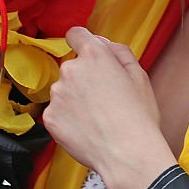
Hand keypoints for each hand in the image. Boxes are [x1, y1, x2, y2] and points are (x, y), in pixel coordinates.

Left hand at [45, 27, 176, 188]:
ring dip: (74, 98)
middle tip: (103, 97)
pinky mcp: (50, 117)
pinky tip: (86, 127)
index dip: (81, 41)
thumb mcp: (139, 75)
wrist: (126, 154)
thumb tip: (104, 44)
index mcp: (94, 55)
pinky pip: (57, 111)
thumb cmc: (137, 116)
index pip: (76, 34)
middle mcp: (71, 70)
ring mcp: (58, 94)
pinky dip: (68, 118)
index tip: (84, 50)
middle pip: (72, 66)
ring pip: (64, 90)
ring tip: (96, 116)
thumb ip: (119, 52)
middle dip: (84, 77)